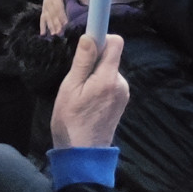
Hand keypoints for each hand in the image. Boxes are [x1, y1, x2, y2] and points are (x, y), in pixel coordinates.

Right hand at [41, 0, 73, 36]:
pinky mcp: (43, 11)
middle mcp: (49, 2)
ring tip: (54, 35)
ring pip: (48, 18)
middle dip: (57, 24)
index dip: (62, 15)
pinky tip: (43, 34)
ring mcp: (45, 7)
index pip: (59, 7)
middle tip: (61, 33)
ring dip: (51, 27)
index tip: (66, 23)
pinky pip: (42, 19)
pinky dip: (42, 27)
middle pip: (53, 15)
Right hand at [50, 30, 128, 149]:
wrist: (82, 155)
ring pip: (109, 71)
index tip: (89, 41)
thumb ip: (83, 62)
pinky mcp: (121, 102)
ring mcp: (123, 94)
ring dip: (96, 76)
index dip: (102, 37)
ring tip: (81, 95)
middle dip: (95, 61)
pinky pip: (110, 84)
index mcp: (108, 78)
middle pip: (111, 57)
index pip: (116, 43)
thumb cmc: (71, 121)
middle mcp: (121, 83)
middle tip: (76, 78)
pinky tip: (88, 102)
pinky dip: (100, 86)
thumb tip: (91, 36)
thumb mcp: (70, 89)